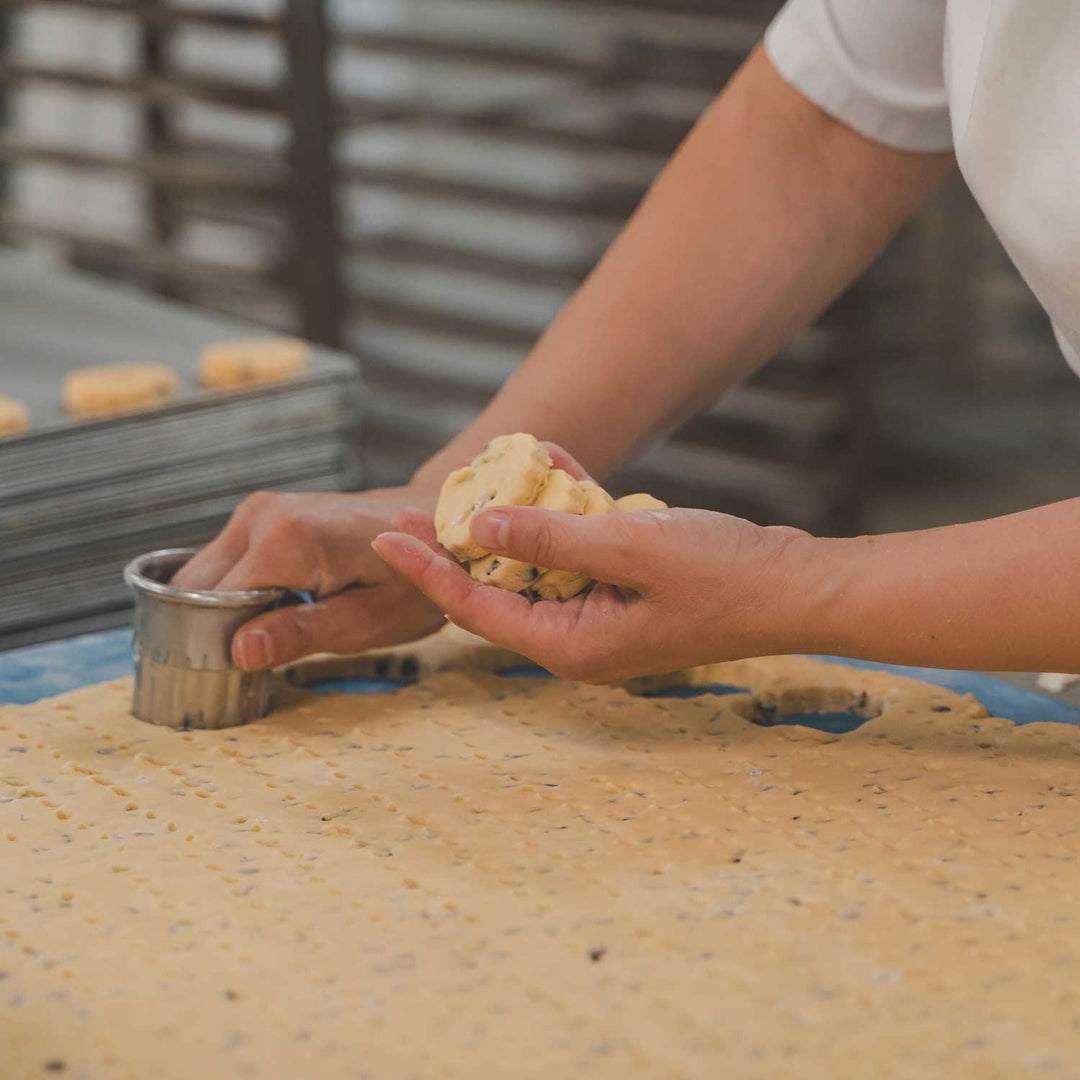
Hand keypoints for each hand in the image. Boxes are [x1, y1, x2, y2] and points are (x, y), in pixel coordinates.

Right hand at [172, 487, 446, 670]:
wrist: (436, 528)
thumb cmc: (413, 578)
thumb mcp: (367, 620)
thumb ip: (301, 633)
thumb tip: (239, 652)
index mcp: (285, 541)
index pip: (210, 605)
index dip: (216, 645)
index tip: (239, 673)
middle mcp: (261, 516)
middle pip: (194, 588)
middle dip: (211, 629)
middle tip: (258, 658)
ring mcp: (258, 510)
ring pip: (201, 576)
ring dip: (220, 611)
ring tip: (270, 634)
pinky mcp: (261, 516)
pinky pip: (223, 564)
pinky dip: (232, 593)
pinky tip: (272, 611)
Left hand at [371, 498, 814, 683]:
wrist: (794, 585)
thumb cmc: (723, 575)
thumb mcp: (630, 548)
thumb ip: (551, 540)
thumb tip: (480, 528)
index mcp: (572, 646)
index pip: (476, 610)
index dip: (429, 570)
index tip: (386, 536)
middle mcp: (578, 638)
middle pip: (498, 590)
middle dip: (462, 543)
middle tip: (420, 503)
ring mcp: (602, 614)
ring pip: (537, 567)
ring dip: (515, 520)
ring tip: (482, 474)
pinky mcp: (624, 589)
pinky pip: (577, 553)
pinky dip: (563, 514)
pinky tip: (549, 467)